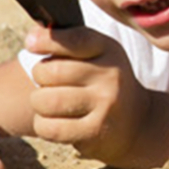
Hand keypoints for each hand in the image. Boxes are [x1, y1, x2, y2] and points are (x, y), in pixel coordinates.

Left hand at [24, 26, 154, 168]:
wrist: (137, 122)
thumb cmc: (104, 82)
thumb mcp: (97, 54)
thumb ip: (68, 42)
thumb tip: (33, 37)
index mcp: (108, 50)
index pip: (74, 40)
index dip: (47, 40)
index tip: (31, 43)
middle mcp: (110, 76)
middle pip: (51, 72)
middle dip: (39, 76)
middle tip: (47, 82)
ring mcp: (104, 105)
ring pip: (46, 101)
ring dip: (39, 103)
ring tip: (49, 102)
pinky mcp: (95, 132)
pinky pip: (50, 127)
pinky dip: (43, 124)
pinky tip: (53, 121)